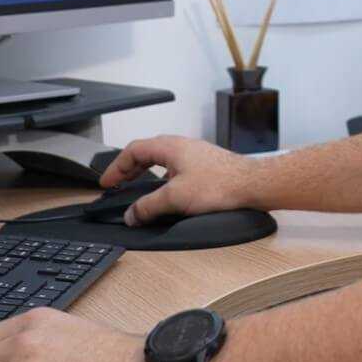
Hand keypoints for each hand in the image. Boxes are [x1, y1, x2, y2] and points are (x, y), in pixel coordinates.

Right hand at [101, 135, 255, 225]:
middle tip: (117, 185)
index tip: (106, 182)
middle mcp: (183, 147)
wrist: (254, 185)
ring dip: (147, 175)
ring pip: (163, 162)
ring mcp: (196, 156)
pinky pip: (177, 170)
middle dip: (130, 170)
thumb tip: (132, 215)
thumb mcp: (176, 198)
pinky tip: (168, 196)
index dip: (116, 166)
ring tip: (138, 191)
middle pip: (148, 154)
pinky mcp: (207, 168)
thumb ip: (149, 207)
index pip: (134, 150)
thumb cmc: (221, 184)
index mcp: (171, 146)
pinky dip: (164, 181)